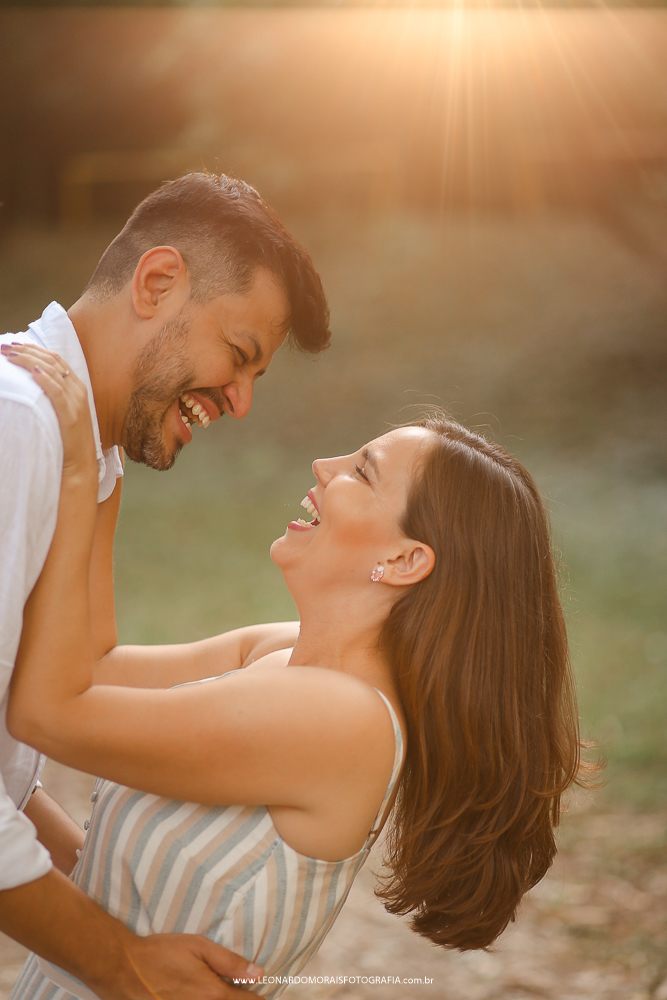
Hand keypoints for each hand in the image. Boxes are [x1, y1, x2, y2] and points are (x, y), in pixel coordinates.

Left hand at [1, 343, 96, 481]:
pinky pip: (58, 393)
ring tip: (11, 356)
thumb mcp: (63, 412)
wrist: (80, 464)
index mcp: (77, 387)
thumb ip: (54, 395)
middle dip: (27, 351)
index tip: (16, 345)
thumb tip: (33, 382)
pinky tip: (33, 372)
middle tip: (5, 346)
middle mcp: (78, 391)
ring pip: (53, 373)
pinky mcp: (71, 416)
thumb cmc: (68, 440)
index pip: (56, 359)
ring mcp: (76, 402)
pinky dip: (46, 380)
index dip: (35, 349)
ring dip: (30, 361)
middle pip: (52, 361)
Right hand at [109, 931, 263, 999]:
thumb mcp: (199, 947)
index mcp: (214, 994)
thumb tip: (259, 973)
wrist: (124, 969)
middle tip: (243, 992)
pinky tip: (202, 996)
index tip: (263, 992)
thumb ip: (230, 962)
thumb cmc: (162, 953)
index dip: (259, 997)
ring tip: (225, 992)